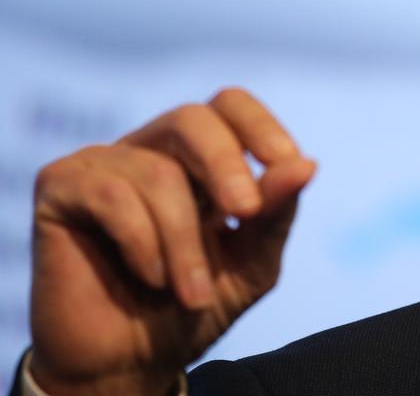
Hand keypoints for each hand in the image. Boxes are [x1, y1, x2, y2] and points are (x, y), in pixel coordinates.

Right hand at [27, 88, 316, 395]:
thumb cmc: (193, 306)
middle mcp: (150, 151)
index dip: (260, 125)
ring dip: (185, 240)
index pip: (229, 106)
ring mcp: (103, 164)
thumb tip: (307, 164)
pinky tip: (150, 276)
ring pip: (158, 172)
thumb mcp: (252, 262)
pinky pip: (111, 193)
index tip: (285, 161)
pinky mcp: (61, 188)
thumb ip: (276, 212)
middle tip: (243, 211)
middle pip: (191, 117)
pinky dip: (142, 240)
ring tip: (192, 292)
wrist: (131, 364)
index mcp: (199, 159)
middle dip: (225, 163)